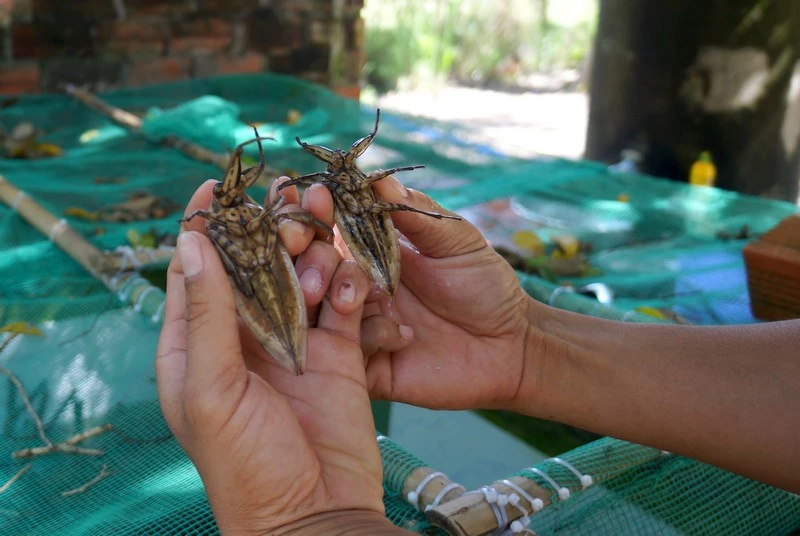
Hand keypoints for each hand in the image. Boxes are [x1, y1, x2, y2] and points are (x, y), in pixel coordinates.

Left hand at [155, 180, 398, 533]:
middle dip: (270, 233)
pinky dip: (350, 288)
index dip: (203, 227)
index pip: (194, 272)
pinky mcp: (338, 353)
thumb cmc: (246, 465)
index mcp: (197, 345)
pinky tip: (353, 285)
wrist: (315, 515)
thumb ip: (207, 315)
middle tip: (290, 206)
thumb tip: (191, 244)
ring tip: (324, 252)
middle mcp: (244, 338)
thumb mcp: (214, 389)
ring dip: (314, 258)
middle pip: (254, 266)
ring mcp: (294, 344)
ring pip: (302, 278)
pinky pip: (344, 304)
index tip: (218, 185)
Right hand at [325, 176, 537, 410]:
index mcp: (366, 250)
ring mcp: (356, 327)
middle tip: (311, 246)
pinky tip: (404, 334)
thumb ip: (415, 212)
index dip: (306, 210)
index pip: (320, 226)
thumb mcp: (455, 240)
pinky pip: (344, 355)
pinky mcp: (367, 365)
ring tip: (344, 295)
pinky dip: (364, 339)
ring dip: (322, 295)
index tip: (306, 194)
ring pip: (314, 312)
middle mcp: (351, 286)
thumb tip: (377, 179)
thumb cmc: (484, 284)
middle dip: (303, 253)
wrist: (511, 343)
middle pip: (304, 267)